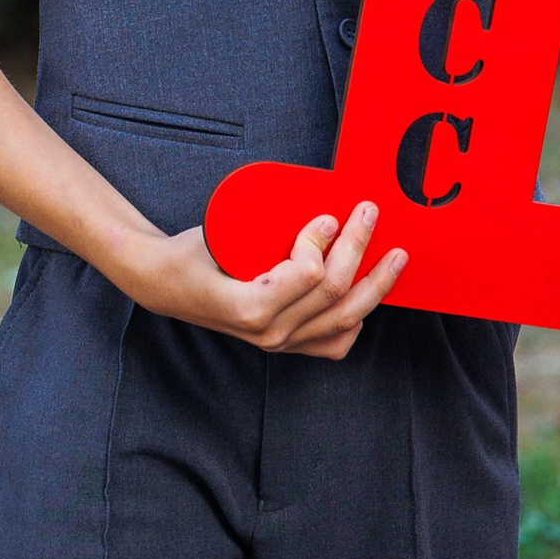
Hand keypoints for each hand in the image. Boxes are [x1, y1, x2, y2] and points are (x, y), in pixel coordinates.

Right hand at [115, 204, 407, 359]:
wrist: (164, 286)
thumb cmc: (190, 255)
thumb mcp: (218, 235)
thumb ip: (264, 228)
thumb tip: (323, 215)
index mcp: (252, 308)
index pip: (310, 275)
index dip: (324, 241)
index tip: (327, 215)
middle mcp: (270, 334)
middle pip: (335, 293)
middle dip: (360, 248)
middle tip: (369, 213)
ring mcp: (280, 344)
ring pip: (345, 319)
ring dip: (376, 285)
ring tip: (395, 258)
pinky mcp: (286, 345)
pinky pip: (335, 342)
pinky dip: (356, 321)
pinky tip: (365, 297)